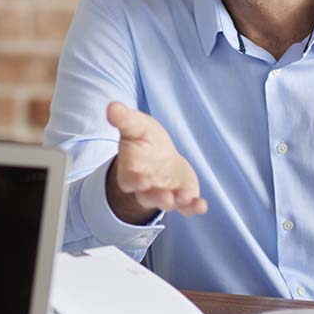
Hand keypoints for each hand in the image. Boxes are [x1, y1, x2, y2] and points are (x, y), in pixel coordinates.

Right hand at [106, 101, 207, 223]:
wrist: (159, 155)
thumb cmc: (144, 140)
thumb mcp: (135, 126)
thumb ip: (124, 119)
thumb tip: (112, 106)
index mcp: (130, 172)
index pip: (129, 180)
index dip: (134, 182)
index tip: (141, 181)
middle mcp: (146, 188)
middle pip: (148, 196)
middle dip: (157, 198)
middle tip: (166, 198)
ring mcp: (164, 194)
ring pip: (168, 203)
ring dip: (176, 202)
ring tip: (183, 198)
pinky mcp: (181, 197)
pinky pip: (187, 206)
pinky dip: (194, 207)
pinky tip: (201, 205)